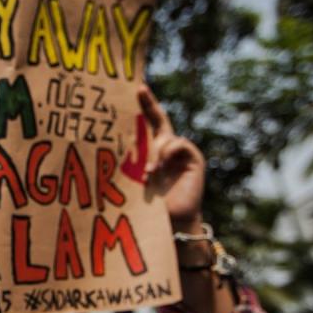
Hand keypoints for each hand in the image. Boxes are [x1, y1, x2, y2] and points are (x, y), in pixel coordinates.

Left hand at [140, 86, 204, 231]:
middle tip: (138, 88)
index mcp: (149, 153)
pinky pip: (179, 144)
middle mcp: (165, 149)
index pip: (144, 126)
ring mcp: (180, 153)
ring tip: (147, 172)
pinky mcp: (193, 159)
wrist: (171, 223)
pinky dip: (167, 154)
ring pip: (165, 137)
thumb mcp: (133, 181)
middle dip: (148, 103)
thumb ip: (131, 163)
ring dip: (154, 151)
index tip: (132, 89)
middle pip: (158, 120)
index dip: (140, 108)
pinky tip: (158, 168)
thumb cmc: (148, 207)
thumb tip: (120, 148)